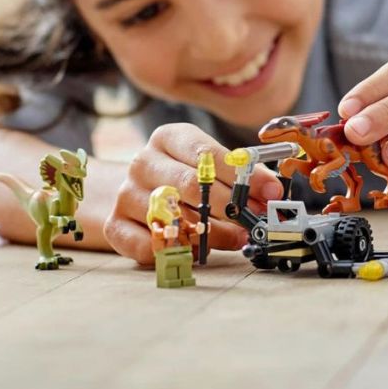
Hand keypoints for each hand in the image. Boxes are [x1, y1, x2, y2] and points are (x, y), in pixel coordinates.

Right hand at [105, 123, 283, 264]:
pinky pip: (148, 245)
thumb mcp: (212, 165)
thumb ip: (241, 176)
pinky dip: (177, 250)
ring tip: (236, 238)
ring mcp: (126, 193)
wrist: (137, 193)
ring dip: (212, 233)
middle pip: (191, 185)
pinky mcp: (115, 225)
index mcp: (169, 138)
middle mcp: (143, 162)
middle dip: (230, 206)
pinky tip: (198, 250)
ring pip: (173, 217)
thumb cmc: (185, 177)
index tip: (271, 194)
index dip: (243, 176)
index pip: (207, 154)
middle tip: (255, 221)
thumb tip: (272, 192)